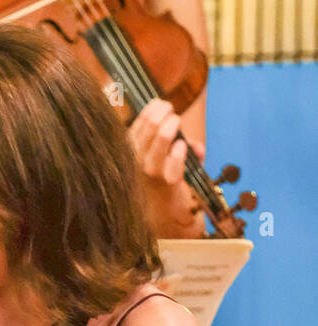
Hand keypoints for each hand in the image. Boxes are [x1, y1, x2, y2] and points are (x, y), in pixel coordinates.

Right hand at [128, 99, 204, 234]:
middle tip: (169, 108)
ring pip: (152, 154)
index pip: (131, 134)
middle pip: (139, 139)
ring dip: (165, 134)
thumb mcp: (169, 166)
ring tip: (175, 120)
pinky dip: (177, 157)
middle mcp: (135, 171)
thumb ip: (180, 151)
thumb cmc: (168, 190)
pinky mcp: (167, 189)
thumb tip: (194, 145)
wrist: (172, 223)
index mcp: (131, 162)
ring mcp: (149, 181)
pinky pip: (171, 171)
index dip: (145, 115)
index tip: (159, 103)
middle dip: (155, 119)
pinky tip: (183, 147)